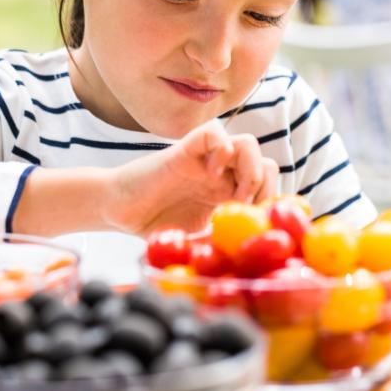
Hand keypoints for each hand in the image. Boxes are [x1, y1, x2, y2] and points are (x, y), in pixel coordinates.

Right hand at [105, 120, 279, 235]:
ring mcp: (205, 160)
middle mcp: (222, 175)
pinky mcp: (186, 149)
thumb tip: (248, 258)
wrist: (116, 210)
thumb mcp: (194, 242)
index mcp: (228, 196)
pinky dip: (222, 149)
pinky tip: (212, 173)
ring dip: (252, 169)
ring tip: (237, 194)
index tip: (264, 227)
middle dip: (267, 189)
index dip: (273, 205)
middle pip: (267, 164)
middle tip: (250, 211)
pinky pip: (214, 133)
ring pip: (248, 144)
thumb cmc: (153, 226)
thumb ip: (218, 244)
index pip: (269, 189)